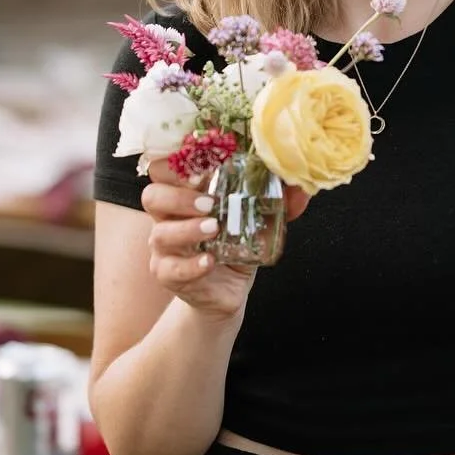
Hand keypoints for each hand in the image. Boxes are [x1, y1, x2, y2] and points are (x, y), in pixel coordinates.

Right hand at [141, 157, 309, 317]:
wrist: (228, 291)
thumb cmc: (236, 247)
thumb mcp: (256, 222)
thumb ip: (276, 203)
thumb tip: (301, 187)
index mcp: (184, 195)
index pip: (164, 169)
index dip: (176, 163)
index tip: (202, 165)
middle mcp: (168, 218)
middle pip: (152, 195)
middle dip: (179, 196)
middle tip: (210, 203)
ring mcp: (164, 248)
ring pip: (160, 233)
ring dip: (187, 229)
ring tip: (214, 229)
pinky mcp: (168, 274)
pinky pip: (171, 269)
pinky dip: (191, 265)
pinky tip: (209, 261)